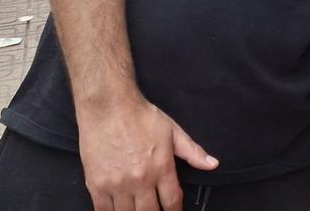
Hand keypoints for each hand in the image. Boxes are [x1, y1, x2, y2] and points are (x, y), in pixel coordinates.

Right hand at [78, 97, 216, 210]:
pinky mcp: (97, 185)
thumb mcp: (173, 131)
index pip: (172, 201)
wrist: (109, 107)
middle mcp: (140, 180)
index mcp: (161, 167)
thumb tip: (212, 164)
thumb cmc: (140, 117)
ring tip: (138, 209)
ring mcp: (117, 184)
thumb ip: (193, 152)